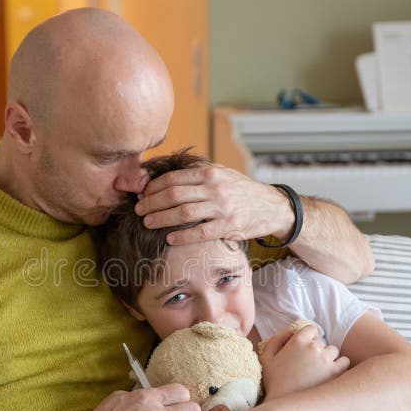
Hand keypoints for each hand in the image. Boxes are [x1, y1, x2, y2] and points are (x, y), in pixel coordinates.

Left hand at [135, 163, 294, 244]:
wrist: (272, 207)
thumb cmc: (241, 191)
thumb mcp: (222, 174)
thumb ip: (198, 174)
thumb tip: (166, 176)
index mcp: (210, 172)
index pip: (173, 178)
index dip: (153, 187)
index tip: (142, 194)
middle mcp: (215, 188)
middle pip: (174, 194)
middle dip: (151, 203)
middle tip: (138, 210)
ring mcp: (223, 207)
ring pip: (183, 212)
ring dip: (161, 218)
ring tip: (147, 223)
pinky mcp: (229, 226)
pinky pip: (200, 232)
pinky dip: (182, 236)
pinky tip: (169, 238)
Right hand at [259, 324, 349, 399]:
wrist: (284, 407)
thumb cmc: (274, 383)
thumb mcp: (266, 358)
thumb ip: (276, 340)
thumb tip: (291, 331)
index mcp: (297, 341)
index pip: (312, 329)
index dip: (309, 338)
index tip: (306, 349)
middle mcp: (313, 347)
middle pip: (322, 341)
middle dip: (317, 350)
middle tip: (309, 365)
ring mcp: (326, 359)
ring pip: (334, 351)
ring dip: (329, 358)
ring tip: (319, 371)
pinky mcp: (336, 373)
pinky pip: (345, 362)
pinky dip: (340, 366)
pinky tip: (331, 375)